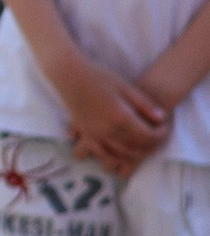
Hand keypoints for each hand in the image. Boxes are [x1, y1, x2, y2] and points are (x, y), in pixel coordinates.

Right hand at [63, 55, 167, 173]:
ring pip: (120, 154)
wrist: (70, 76)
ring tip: (144, 149)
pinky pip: (101, 154)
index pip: (147, 135)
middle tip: (158, 140)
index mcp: (120, 117)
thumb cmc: (99, 77)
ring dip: (135, 155)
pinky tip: (121, 156)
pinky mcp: (86, 135)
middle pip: (135, 148)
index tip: (164, 128)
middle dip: (151, 146)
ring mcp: (95, 135)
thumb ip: (144, 104)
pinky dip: (114, 159)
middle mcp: (107, 130)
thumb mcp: (126, 86)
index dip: (160, 135)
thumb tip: (161, 118)